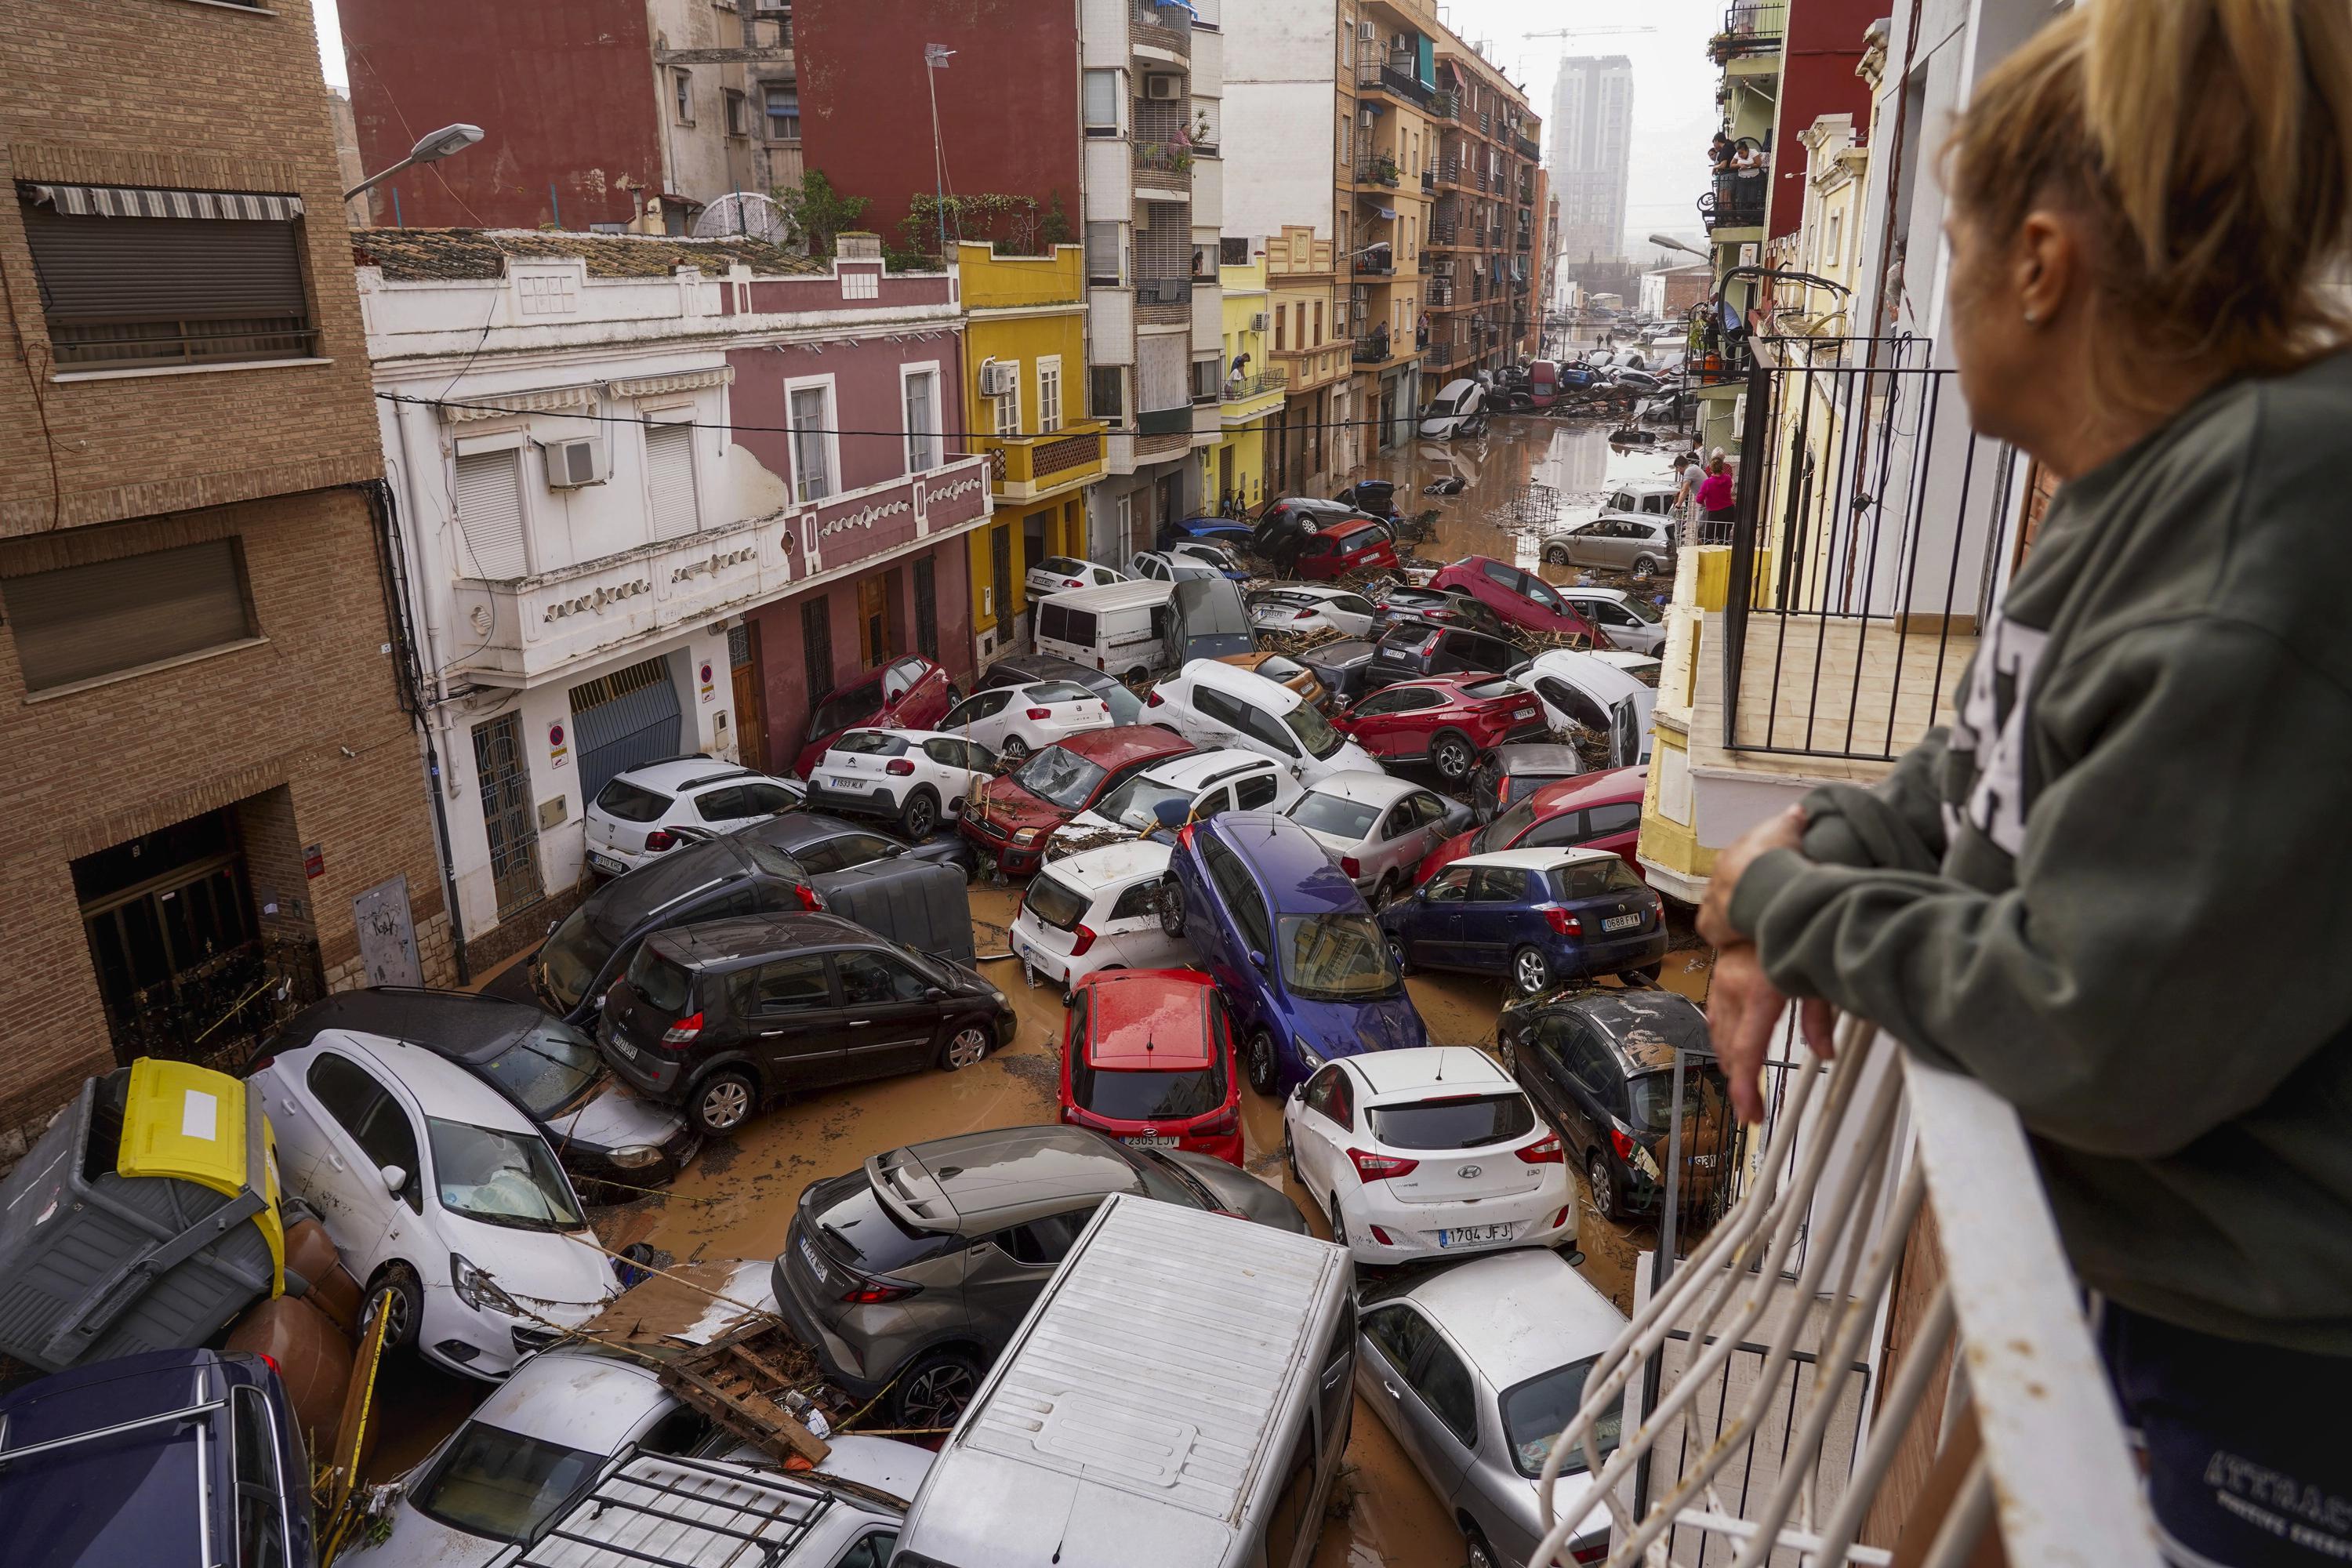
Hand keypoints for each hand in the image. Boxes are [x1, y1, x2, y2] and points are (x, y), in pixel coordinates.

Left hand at [1696, 804, 1807, 949]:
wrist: (1762, 882)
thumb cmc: (1776, 855)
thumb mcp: (1787, 829)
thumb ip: (1792, 820)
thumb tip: (1797, 811)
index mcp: (1731, 855)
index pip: (1741, 863)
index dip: (1756, 870)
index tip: (1770, 876)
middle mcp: (1716, 876)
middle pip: (1729, 885)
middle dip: (1744, 891)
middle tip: (1765, 899)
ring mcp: (1711, 900)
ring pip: (1721, 906)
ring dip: (1734, 912)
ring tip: (1756, 918)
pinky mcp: (1709, 924)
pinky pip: (1714, 930)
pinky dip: (1726, 934)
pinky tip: (1741, 937)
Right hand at [1708, 944, 1839, 1122]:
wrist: (1762, 897)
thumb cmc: (1793, 928)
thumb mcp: (1816, 976)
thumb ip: (1820, 1019)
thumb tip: (1826, 1052)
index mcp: (1759, 992)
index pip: (1746, 1052)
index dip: (1745, 1089)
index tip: (1750, 1113)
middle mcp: (1733, 989)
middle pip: (1730, 1050)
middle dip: (1740, 1083)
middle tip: (1753, 1107)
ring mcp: (1722, 983)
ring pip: (1718, 1036)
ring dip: (1730, 1062)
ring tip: (1744, 1085)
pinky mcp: (1720, 978)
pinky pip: (1715, 1017)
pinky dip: (1723, 1039)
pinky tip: (1731, 1049)